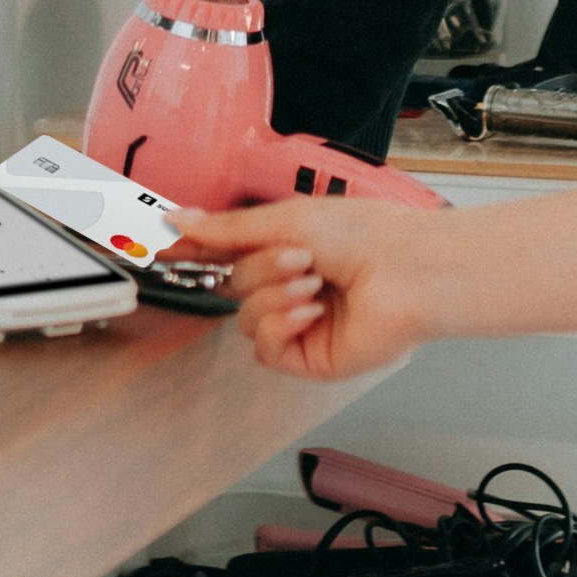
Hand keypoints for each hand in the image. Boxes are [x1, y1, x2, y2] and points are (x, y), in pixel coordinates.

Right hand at [167, 193, 460, 383]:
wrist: (408, 271)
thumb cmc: (367, 236)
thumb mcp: (287, 220)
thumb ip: (228, 228)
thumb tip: (181, 219)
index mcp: (289, 247)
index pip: (231, 253)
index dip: (201, 252)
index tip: (168, 249)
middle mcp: (292, 285)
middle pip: (235, 286)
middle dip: (261, 269)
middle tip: (298, 255)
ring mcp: (299, 322)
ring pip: (246, 319)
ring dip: (273, 296)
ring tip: (313, 282)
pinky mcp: (307, 356)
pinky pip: (264, 348)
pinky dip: (280, 325)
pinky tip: (310, 311)